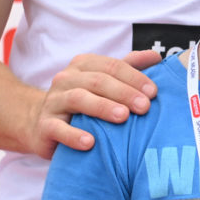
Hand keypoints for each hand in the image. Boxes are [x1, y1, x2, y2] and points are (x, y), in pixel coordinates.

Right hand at [25, 51, 161, 156]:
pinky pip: (58, 129)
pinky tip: (90, 143)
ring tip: (122, 117)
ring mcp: (53, 101)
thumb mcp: (104, 83)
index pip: (111, 66)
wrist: (43, 124)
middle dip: (124, 92)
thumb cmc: (84, 103)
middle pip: (97, 81)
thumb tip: (156, 57)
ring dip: (102, 107)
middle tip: (144, 107)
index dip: (134, 77)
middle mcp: (66, 79)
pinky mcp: (44, 126)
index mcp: (83, 66)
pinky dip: (73, 135)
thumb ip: (128, 68)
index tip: (153, 92)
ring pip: (78, 99)